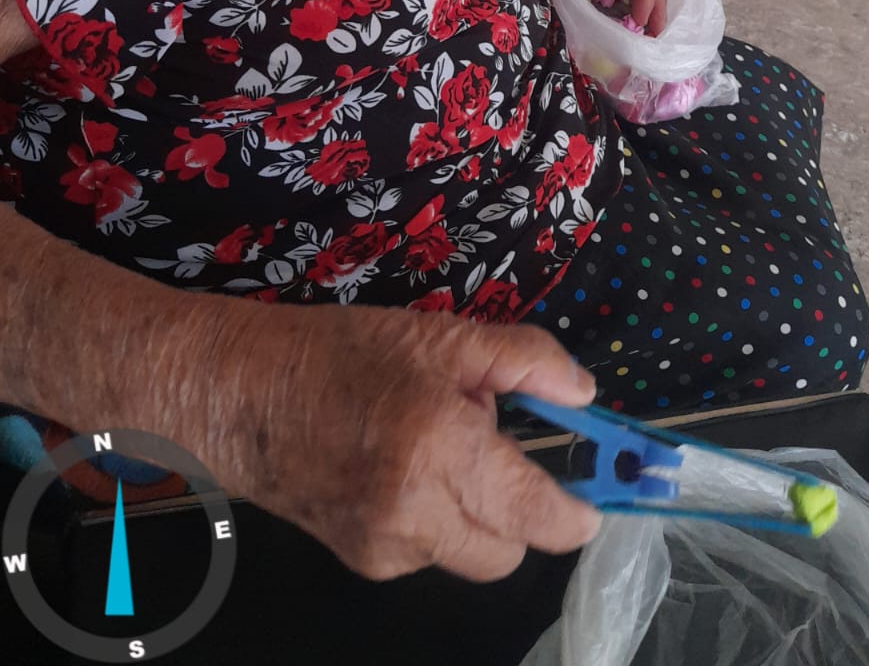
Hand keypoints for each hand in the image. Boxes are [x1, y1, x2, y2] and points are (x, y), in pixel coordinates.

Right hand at [192, 300, 600, 582]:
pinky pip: (429, 553)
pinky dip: (434, 520)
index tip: (595, 506)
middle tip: (504, 456)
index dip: (575, 515)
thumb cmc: (343, 354)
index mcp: (440, 448)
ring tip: (436, 450)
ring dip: (475, 514)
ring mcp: (384, 547)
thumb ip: (525, 361)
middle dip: (523, 514)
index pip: (535, 514)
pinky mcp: (362, 563)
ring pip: (469, 555)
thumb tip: (585, 394)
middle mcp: (414, 512)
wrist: (243, 394)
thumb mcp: (444, 336)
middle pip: (510, 552)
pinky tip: (402, 472)